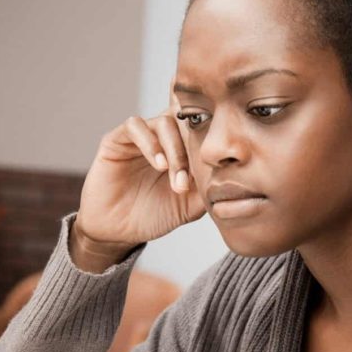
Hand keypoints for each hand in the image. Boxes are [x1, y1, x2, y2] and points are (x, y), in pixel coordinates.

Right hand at [73, 107, 207, 269]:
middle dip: (193, 148)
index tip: (222, 156)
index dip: (213, 136)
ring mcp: (141, 136)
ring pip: (164, 122)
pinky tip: (159, 165)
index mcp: (183, 149)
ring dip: (174, 151)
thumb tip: (234, 176)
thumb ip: (209, 187)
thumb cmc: (155, 215)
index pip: (201, 128)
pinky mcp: (117, 139)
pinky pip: (135, 126)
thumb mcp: (191, 206)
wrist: (119, 231)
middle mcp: (163, 138)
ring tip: (176, 179)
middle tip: (191, 179)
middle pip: (186, 121)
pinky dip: (150, 142)